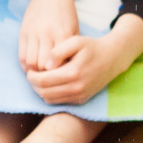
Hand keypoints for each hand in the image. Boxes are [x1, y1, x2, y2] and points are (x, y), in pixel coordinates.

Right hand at [19, 0, 77, 72]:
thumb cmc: (66, 15)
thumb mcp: (74, 30)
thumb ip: (72, 50)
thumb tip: (70, 72)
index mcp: (64, 35)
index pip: (60, 64)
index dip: (60, 75)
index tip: (62, 78)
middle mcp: (48, 34)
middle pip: (44, 66)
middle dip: (47, 75)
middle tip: (50, 78)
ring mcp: (34, 33)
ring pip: (31, 63)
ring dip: (35, 71)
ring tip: (41, 73)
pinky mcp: (23, 32)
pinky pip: (21, 55)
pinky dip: (26, 65)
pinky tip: (32, 66)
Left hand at [25, 17, 142, 104]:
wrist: (112, 58)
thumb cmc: (92, 47)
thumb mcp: (75, 41)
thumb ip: (58, 51)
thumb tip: (46, 65)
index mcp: (73, 73)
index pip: (43, 81)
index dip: (32, 77)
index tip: (30, 70)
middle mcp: (77, 88)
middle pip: (44, 93)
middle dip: (34, 85)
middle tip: (32, 76)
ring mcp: (79, 96)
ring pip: (50, 99)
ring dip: (41, 91)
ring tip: (39, 79)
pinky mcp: (81, 100)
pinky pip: (59, 102)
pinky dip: (50, 95)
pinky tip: (50, 84)